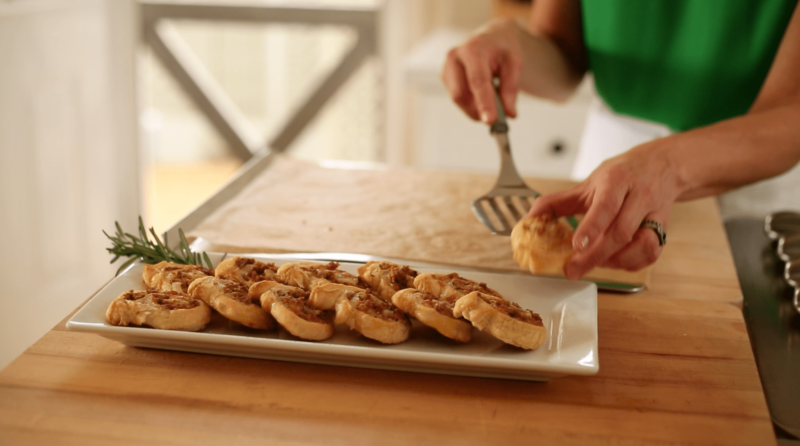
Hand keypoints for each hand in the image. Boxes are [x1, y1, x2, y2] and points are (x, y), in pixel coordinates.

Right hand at [441, 18, 522, 123]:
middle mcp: (455, 57)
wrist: (490, 38)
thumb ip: (511, 88)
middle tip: (498, 116)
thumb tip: (509, 113)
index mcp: (473, 49)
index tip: (490, 121)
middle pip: (461, 94)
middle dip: (478, 109)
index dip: (483, 102)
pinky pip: (458, 100)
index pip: (477, 80)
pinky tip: (481, 93)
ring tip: (492, 98)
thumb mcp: (515, 63)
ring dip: (476, 107)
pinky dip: (471, 104)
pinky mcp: (445, 78)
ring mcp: (447, 68)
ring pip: (458, 100)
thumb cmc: (502, 48)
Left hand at [528, 143, 680, 278]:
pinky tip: (613, 261)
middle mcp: (639, 196)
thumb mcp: (587, 184)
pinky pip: (651, 253)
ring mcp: (655, 213)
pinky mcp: (665, 229)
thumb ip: (556, 202)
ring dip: (615, 260)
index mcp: (617, 180)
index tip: (577, 246)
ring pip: (641, 245)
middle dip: (595, 255)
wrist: (661, 166)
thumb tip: (528, 220)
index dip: (593, 227)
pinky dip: (630, 263)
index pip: (607, 204)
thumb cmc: (620, 176)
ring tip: (594, 262)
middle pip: (621, 231)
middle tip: (573, 270)